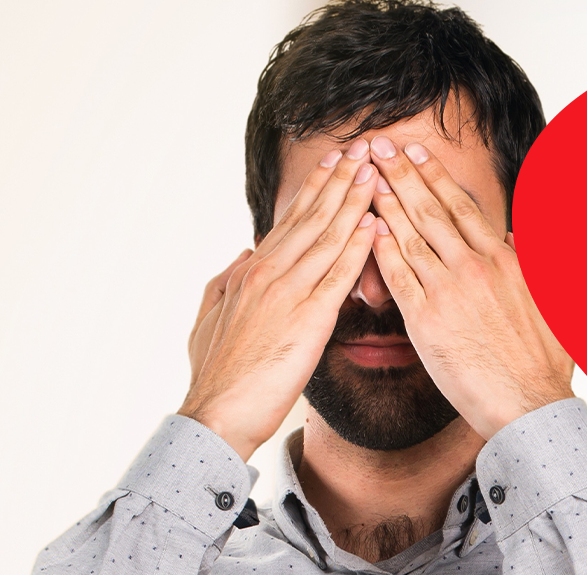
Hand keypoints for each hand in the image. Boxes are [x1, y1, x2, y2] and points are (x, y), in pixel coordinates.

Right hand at [180, 143, 379, 460]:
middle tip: (363, 148)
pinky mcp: (307, 320)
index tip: (334, 163)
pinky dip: (356, 247)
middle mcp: (267, 273)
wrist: (216, 413)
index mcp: (250, 272)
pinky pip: (337, 275)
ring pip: (326, 237)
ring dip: (353, 201)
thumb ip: (228, 282)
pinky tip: (375, 224)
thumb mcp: (212, 318)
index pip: (290, 222)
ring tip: (375, 171)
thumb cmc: (217, 376)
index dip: (315, 190)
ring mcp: (287, 293)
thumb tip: (242, 255)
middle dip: (340, 180)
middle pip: (311, 217)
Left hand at [364, 134, 573, 438]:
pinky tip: (366, 228)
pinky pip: (398, 276)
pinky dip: (381, 249)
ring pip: (410, 236)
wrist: (530, 404)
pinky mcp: (427, 320)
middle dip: (403, 174)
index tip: (417, 155)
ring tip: (365, 177)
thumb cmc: (543, 363)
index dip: (435, 178)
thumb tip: (518, 238)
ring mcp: (450, 291)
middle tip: (379, 146)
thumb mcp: (551, 302)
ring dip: (385, 203)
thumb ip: (532, 264)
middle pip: (431, 211)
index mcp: (505, 260)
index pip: (463, 208)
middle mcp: (476, 267)